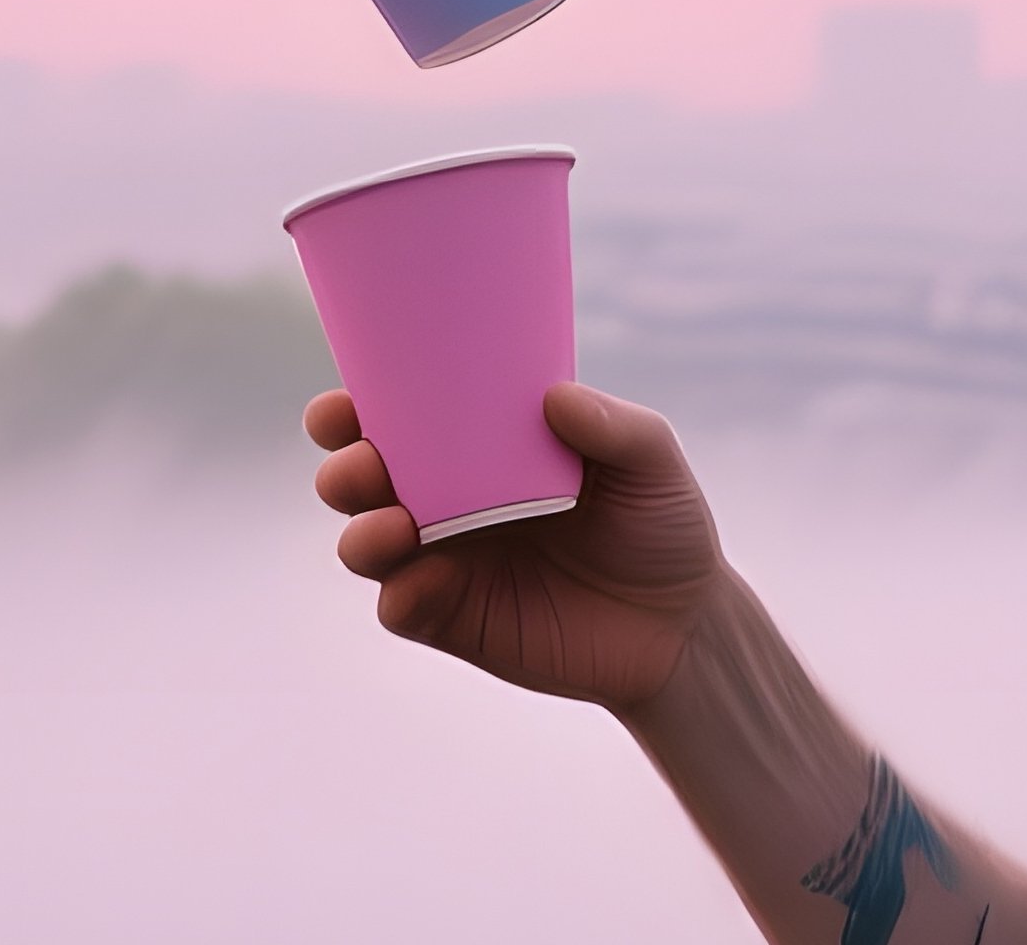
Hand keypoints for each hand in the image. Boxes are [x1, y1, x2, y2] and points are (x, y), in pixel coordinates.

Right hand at [305, 382, 726, 715]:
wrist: (683, 628)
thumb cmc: (658, 526)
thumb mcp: (649, 461)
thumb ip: (611, 424)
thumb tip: (554, 397)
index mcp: (469, 446)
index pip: (390, 417)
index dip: (348, 409)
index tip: (344, 404)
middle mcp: (441, 499)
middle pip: (356, 479)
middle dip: (343, 469)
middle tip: (369, 466)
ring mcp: (442, 561)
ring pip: (363, 542)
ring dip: (360, 531)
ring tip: (398, 525)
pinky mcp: (453, 619)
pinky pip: (400, 607)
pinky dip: (400, 592)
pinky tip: (431, 581)